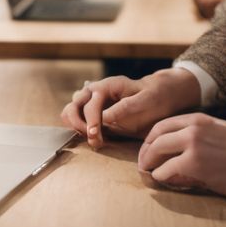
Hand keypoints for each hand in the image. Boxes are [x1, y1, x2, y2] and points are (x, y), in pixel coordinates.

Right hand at [60, 69, 199, 149]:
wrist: (156, 96)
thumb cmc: (153, 97)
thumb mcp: (146, 100)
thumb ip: (126, 107)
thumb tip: (105, 118)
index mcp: (108, 85)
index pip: (90, 104)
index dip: (92, 121)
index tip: (96, 135)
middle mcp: (95, 90)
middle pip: (73, 106)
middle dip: (81, 126)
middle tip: (96, 140)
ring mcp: (90, 100)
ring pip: (69, 111)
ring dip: (76, 127)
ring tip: (94, 139)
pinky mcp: (90, 111)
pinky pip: (73, 117)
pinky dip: (77, 128)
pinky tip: (92, 136)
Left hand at [137, 113, 225, 198]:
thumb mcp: (223, 135)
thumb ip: (200, 139)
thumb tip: (179, 155)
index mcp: (200, 119)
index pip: (162, 125)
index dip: (151, 140)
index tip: (150, 153)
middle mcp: (194, 128)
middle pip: (154, 137)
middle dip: (145, 153)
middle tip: (144, 166)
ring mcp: (194, 145)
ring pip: (156, 153)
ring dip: (151, 167)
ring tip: (153, 176)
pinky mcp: (197, 165)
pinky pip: (165, 172)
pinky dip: (162, 179)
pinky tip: (169, 183)